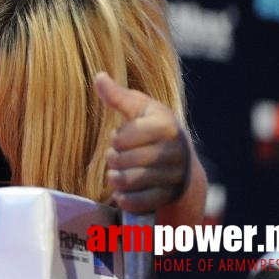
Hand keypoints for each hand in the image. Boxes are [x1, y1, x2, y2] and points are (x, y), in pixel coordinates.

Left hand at [93, 72, 188, 213]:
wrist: (180, 161)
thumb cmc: (152, 128)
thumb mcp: (139, 108)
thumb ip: (118, 95)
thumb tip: (98, 76)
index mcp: (166, 125)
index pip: (124, 138)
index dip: (117, 139)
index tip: (121, 138)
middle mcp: (175, 151)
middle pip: (124, 160)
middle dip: (113, 159)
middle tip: (116, 157)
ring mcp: (174, 176)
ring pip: (129, 181)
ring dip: (115, 178)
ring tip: (117, 173)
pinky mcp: (169, 197)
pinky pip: (138, 202)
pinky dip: (125, 198)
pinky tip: (123, 191)